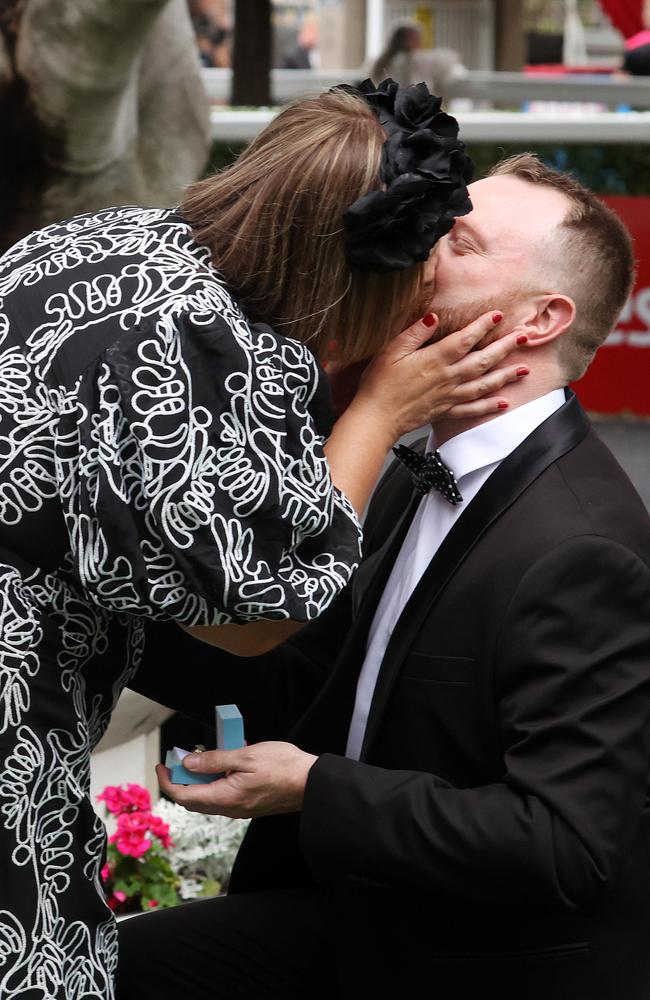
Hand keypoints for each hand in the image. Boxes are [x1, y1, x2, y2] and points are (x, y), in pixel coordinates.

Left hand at [155, 741, 316, 818]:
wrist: (310, 783)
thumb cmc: (283, 767)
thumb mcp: (246, 755)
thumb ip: (215, 759)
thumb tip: (188, 763)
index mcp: (226, 797)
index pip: (185, 796)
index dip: (169, 781)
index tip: (163, 764)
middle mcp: (231, 808)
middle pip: (194, 799)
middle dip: (182, 779)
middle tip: (180, 757)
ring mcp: (240, 808)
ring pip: (208, 797)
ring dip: (200, 778)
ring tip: (203, 755)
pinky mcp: (249, 804)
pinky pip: (223, 794)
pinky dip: (216, 779)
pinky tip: (226, 761)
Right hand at [345, 310, 527, 438]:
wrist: (375, 418)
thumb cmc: (379, 383)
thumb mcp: (392, 350)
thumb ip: (415, 333)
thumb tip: (434, 317)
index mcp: (435, 359)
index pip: (465, 339)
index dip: (483, 326)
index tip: (498, 315)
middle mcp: (447, 378)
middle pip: (483, 361)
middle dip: (505, 348)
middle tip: (523, 338)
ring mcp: (448, 396)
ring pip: (484, 384)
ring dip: (506, 376)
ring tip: (524, 369)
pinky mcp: (445, 411)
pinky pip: (472, 409)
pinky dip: (489, 406)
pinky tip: (503, 403)